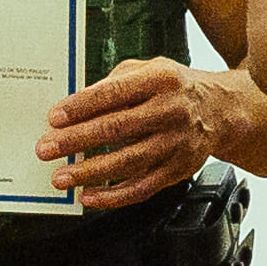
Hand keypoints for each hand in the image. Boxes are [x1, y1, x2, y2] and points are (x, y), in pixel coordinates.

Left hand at [44, 58, 217, 207]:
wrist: (220, 110)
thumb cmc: (176, 88)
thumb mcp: (149, 69)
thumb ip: (115, 83)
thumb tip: (77, 107)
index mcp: (162, 79)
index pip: (114, 93)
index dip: (82, 106)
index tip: (55, 118)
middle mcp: (171, 111)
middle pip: (117, 129)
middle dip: (75, 140)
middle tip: (46, 149)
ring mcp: (176, 143)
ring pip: (127, 163)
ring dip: (89, 172)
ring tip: (62, 176)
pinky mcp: (177, 170)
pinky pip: (141, 188)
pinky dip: (112, 196)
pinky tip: (89, 196)